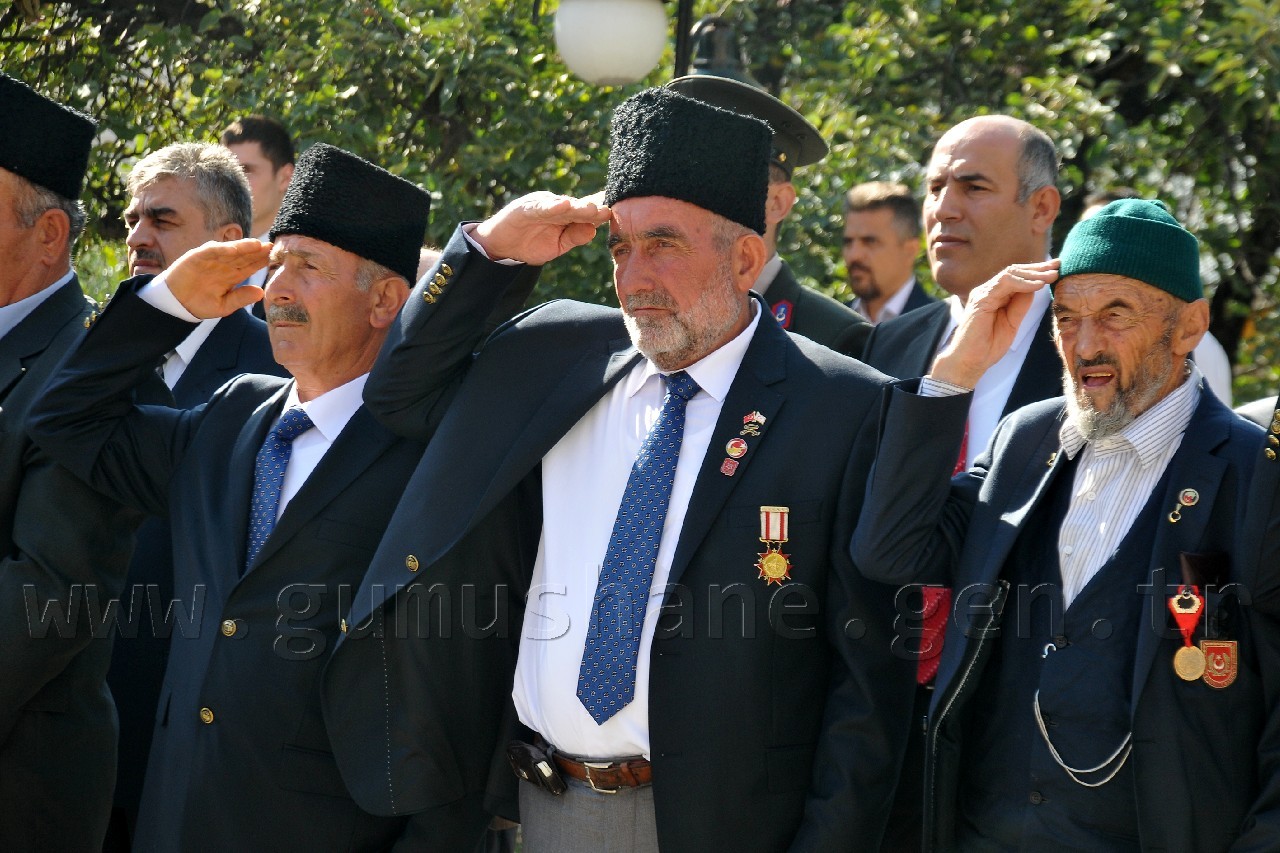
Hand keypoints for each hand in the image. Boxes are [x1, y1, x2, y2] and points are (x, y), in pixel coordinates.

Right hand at [165, 239, 270, 317]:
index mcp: (232, 276)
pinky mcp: (197, 256)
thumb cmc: (200, 304)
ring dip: (243, 247)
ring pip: (230, 250)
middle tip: (272, 246)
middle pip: (244, 255)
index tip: (276, 258)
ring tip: (258, 245)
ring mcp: (211, 259)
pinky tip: (235, 248)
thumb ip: (241, 298)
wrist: (175, 304)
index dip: (262, 261)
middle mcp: (224, 265)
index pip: (251, 266)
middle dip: (257, 251)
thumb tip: (261, 292)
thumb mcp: (223, 306)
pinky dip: (222, 248)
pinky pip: (211, 250)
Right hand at [471, 192, 611, 264]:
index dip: (602, 212)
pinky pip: (540, 207)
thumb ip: (574, 237)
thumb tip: (593, 230)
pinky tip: (564, 205)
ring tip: (592, 208)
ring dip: (578, 206)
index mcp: (567, 216)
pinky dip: (552, 206)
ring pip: (563, 205)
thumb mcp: (557, 246)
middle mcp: (557, 207)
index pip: (587, 212)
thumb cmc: (531, 244)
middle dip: (595, 209)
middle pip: (579, 207)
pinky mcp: (525, 208)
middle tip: (610, 210)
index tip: (622, 213)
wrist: (501, 247)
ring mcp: (541, 206)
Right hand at [930, 260, 1059, 388]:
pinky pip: (1004, 284)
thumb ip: (1020, 305)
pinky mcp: (981, 299)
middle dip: (1038, 268)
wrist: (969, 362)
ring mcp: (983, 293)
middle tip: (1058, 264)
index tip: (1056, 269)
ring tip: (1051, 275)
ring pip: (1010, 274)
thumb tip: (1035, 288)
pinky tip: (1038, 284)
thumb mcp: (1011, 323)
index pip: (1016, 277)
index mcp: (994, 295)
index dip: (1036, 272)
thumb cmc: (987, 346)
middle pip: (1014, 271)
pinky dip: (1023, 283)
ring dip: (1033, 273)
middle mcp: (987, 290)